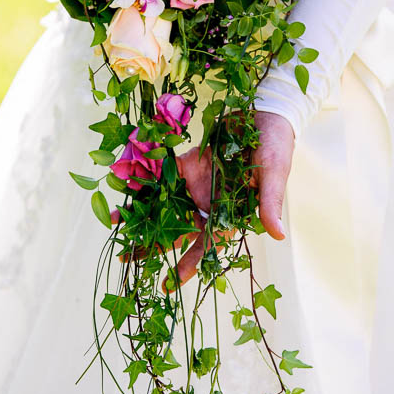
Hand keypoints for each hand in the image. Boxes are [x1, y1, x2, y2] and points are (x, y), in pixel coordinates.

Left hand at [112, 111, 294, 289]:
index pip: (208, 244)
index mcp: (230, 212)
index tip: (169, 282)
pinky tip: (123, 186)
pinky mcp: (189, 162)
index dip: (189, 263)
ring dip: (142, 212)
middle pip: (177, 228)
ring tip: (115, 223)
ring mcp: (197, 182)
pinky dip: (145, 180)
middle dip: (153, 243)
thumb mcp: (274, 173)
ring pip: (166, 204)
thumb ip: (269, 203)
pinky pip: (163, 175)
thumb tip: (278, 236)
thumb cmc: (276, 145)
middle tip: (127, 257)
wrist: (265, 111)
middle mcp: (209, 201)